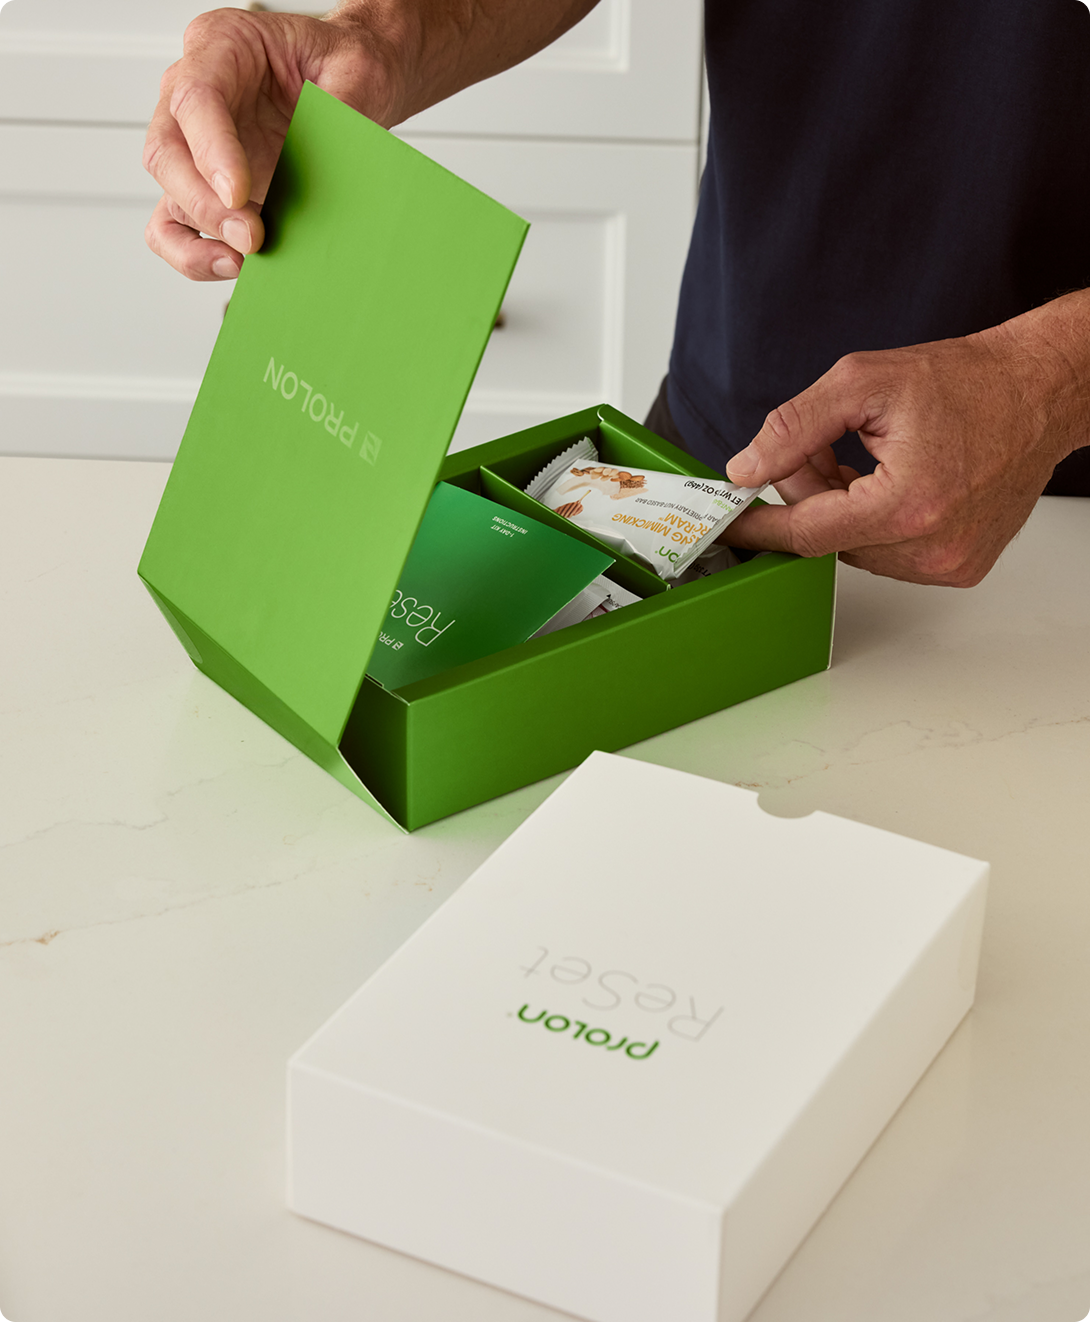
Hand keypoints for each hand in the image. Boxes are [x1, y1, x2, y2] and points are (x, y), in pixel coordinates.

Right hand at [143, 7, 399, 280]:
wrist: (353, 81)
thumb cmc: (344, 64)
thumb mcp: (356, 68)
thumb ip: (341, 108)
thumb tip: (328, 169)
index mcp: (222, 45)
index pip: (196, 97)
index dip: (211, 150)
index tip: (237, 194)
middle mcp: (194, 94)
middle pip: (167, 152)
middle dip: (205, 204)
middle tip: (251, 238)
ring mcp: (194, 144)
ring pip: (167, 194)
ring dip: (200, 235)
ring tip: (243, 262)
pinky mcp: (205, 187)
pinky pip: (176, 227)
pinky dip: (196, 252)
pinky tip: (235, 265)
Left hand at [724, 292, 1089, 585]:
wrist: (1039, 392)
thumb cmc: (967, 381)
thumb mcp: (863, 383)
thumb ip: (794, 428)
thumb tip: (747, 468)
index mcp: (906, 504)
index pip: (806, 533)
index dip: (762, 526)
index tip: (731, 527)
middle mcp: (931, 545)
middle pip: (828, 540)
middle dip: (810, 496)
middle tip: (820, 449)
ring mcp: (949, 563)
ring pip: (856, 549)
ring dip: (843, 510)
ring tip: (864, 458)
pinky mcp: (960, 567)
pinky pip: (890, 555)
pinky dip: (876, 523)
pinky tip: (893, 482)